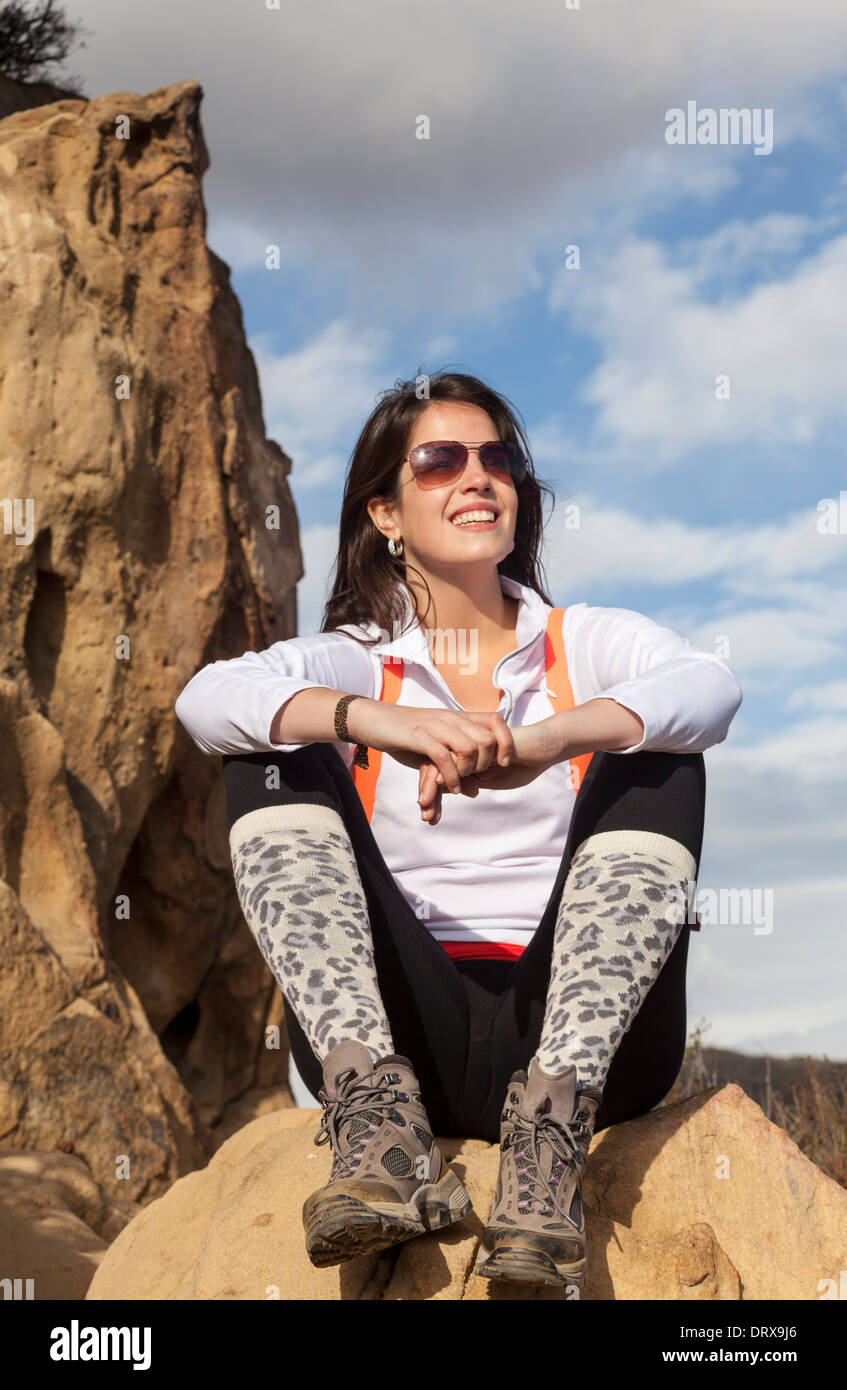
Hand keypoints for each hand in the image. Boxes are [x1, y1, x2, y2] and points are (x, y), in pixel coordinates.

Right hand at [348, 700, 515, 789]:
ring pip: (470, 748)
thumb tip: (475, 791)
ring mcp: (436, 727)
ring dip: (469, 772)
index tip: (503, 763)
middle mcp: (451, 719)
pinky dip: (451, 777)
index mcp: (458, 718)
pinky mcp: (419, 736)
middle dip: (487, 764)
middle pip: (488, 739)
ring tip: (460, 785)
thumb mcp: (435, 748)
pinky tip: (450, 789)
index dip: (506, 742)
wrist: (373, 719)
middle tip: (476, 777)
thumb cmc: (405, 735)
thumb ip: (455, 765)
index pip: (495, 721)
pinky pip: (444, 758)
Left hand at [417, 720, 561, 824]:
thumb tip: (441, 793)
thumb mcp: (489, 780)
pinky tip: (458, 789)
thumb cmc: (519, 764)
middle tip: (425, 814)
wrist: (543, 747)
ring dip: (436, 787)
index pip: (437, 773)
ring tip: (431, 806)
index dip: (431, 796)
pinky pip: (464, 754)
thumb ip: (467, 783)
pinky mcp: (483, 736)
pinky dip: (455, 773)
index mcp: (462, 758)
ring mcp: (471, 740)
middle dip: (429, 793)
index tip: (428, 817)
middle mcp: (463, 747)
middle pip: (435, 766)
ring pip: (445, 762)